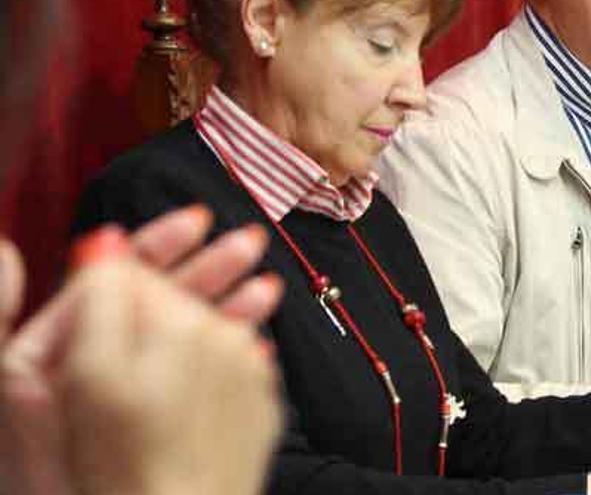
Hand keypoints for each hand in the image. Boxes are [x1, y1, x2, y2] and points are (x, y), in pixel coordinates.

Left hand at [0, 207, 283, 494]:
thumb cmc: (27, 474)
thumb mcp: (11, 383)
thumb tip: (6, 250)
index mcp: (60, 347)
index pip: (114, 281)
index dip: (157, 247)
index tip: (196, 224)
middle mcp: (99, 363)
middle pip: (160, 302)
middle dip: (207, 270)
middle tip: (247, 246)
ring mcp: (133, 392)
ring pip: (187, 337)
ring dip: (229, 309)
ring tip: (268, 289)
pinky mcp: (160, 421)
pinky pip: (201, 376)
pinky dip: (230, 357)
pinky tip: (258, 340)